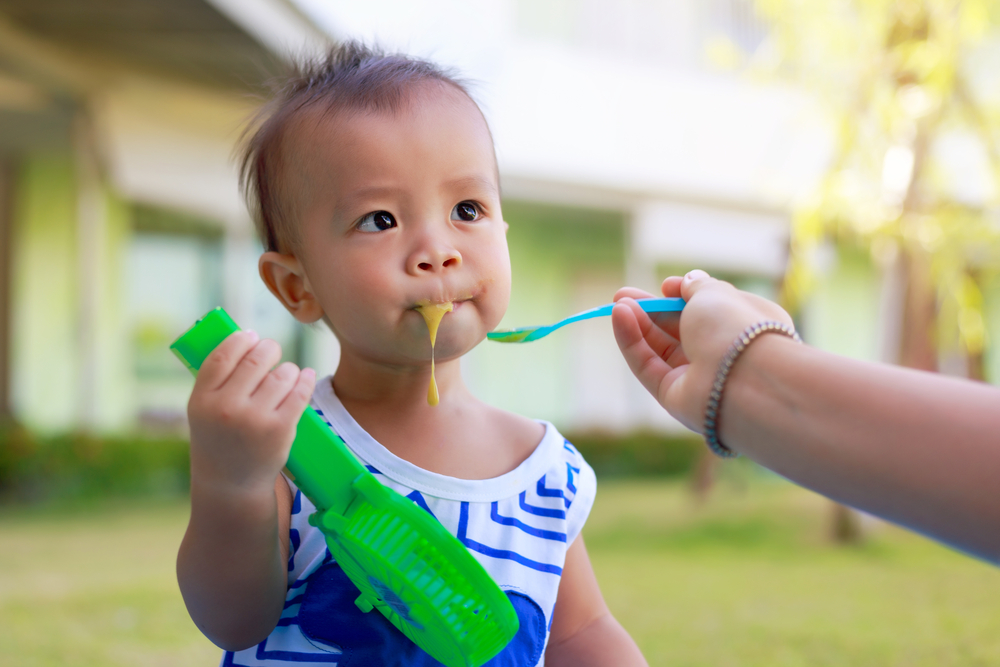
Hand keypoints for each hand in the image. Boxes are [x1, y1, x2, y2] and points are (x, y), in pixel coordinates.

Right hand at [186, 330, 315, 494]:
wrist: (231, 486)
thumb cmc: (219, 440)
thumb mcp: (204, 411)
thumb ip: (218, 380)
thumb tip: (246, 338)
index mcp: (202, 400)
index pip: (222, 355)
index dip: (240, 340)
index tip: (251, 336)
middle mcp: (227, 408)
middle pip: (256, 359)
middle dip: (269, 348)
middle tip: (272, 350)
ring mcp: (255, 419)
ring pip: (282, 374)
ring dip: (287, 369)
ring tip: (285, 374)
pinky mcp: (280, 430)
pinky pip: (299, 393)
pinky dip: (305, 380)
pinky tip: (306, 376)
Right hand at [611, 270, 792, 430]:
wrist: (744, 380)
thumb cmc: (735, 328)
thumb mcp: (714, 293)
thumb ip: (695, 286)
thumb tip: (685, 282)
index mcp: (743, 327)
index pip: (708, 310)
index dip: (684, 297)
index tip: (666, 286)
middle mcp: (721, 353)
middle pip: (678, 329)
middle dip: (650, 310)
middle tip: (622, 295)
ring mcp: (697, 376)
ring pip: (660, 348)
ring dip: (638, 324)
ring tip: (619, 304)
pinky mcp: (674, 396)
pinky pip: (648, 366)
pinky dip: (632, 342)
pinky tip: (619, 317)